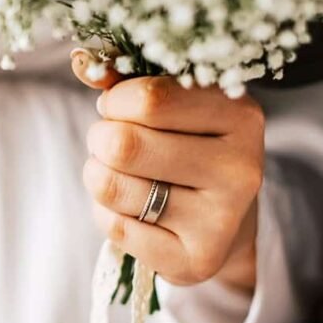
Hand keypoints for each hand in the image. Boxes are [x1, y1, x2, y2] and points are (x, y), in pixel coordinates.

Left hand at [71, 51, 262, 290]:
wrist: (220, 221)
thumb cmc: (184, 146)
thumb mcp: (168, 105)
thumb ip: (123, 79)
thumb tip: (82, 62)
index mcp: (239, 114)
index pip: (147, 98)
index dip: (115, 102)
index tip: (121, 108)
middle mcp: (241, 167)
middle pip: (123, 144)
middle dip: (100, 140)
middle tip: (112, 144)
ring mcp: (222, 219)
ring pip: (112, 186)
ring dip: (98, 177)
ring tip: (121, 175)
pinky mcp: (197, 260)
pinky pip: (115, 228)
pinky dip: (107, 215)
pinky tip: (133, 211)